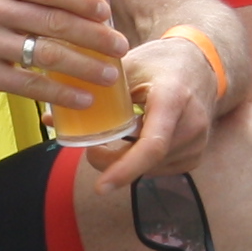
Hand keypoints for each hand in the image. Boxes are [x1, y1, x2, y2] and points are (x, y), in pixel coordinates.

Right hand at [0, 0, 125, 108]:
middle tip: (120, 47)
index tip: (107, 14)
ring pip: (45, 54)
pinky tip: (81, 100)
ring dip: (84, 67)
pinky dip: (59, 93)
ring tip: (109, 75)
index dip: (82, 0)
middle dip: (93, 36)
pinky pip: (28, 85)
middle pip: (52, 20)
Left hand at [95, 35, 220, 184]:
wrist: (200, 66)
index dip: (125, 169)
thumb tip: (51, 119)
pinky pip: (159, 169)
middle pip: (146, 161)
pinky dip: (140, 161)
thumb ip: (94, 92)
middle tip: (91, 148)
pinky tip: (136, 141)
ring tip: (114, 137)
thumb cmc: (159, 64)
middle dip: (112, 163)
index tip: (100, 186)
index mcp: (173, 98)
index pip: (152, 145)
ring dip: (125, 161)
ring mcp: (197, 144)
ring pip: (150, 168)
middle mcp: (191, 124)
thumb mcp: (128, 66)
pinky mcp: (195, 156)